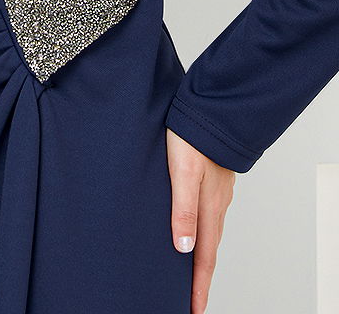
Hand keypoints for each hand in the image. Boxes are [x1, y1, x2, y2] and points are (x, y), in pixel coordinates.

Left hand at [166, 127, 235, 313]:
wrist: (209, 106)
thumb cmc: (191, 137)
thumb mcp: (183, 173)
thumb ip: (183, 210)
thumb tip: (184, 250)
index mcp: (209, 207)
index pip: (204, 258)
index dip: (198, 287)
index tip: (193, 311)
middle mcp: (216, 204)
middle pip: (209, 250)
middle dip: (201, 278)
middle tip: (192, 301)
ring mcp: (217, 192)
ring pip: (210, 233)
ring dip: (202, 256)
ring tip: (192, 273)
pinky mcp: (214, 180)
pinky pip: (209, 216)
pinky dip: (203, 232)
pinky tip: (194, 229)